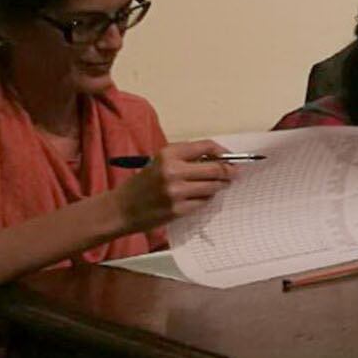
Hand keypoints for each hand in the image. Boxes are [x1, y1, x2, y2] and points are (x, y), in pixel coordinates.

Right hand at [114, 139, 237, 233]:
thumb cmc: (143, 183)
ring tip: (221, 184)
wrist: (121, 209)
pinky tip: (202, 196)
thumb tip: (218, 159)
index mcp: (168, 154)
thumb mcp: (161, 162)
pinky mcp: (178, 210)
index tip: (230, 157)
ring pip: (213, 186)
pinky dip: (207, 198)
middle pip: (216, 169)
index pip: (206, 147)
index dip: (223, 152)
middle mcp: (173, 171)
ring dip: (220, 185)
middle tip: (235, 173)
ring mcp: (176, 192)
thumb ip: (186, 158)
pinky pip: (204, 202)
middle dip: (230, 171)